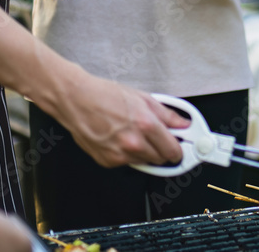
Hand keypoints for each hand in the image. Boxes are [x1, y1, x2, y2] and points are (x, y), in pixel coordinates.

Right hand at [56, 69, 188, 167]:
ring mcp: (120, 154)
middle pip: (160, 159)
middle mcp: (134, 143)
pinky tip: (120, 138)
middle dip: (162, 150)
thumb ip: (167, 114)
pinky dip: (128, 154)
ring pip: (144, 162)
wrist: (76, 100)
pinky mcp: (108, 161)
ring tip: (134, 134)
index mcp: (146, 125)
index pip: (173, 150)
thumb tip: (182, 124)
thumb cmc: (105, 95)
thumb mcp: (142, 98)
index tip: (180, 147)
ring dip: (145, 152)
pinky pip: (127, 162)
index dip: (178, 150)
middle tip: (157, 137)